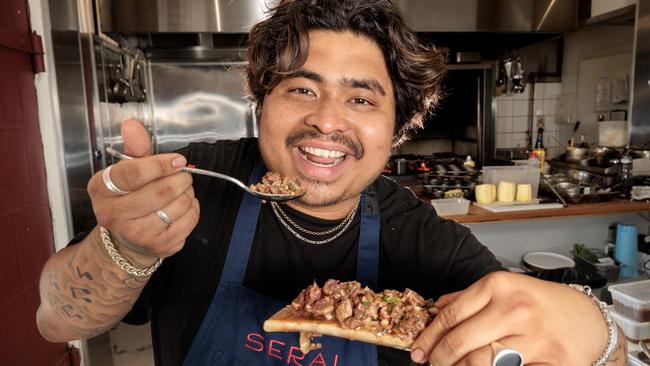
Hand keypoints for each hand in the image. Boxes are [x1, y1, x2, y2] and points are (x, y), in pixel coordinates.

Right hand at [87, 119, 199, 261]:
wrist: (127, 239)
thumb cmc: (130, 197)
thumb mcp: (126, 170)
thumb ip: (134, 148)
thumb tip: (132, 125)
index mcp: (102, 189)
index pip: (134, 174)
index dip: (161, 164)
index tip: (178, 160)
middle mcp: (114, 214)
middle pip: (160, 191)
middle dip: (180, 178)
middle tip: (183, 173)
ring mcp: (137, 234)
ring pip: (178, 205)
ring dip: (187, 192)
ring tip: (181, 189)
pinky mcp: (159, 246)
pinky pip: (189, 220)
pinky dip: (193, 208)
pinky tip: (183, 206)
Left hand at [410, 271, 608, 364]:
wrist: (589, 319)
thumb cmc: (542, 303)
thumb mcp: (505, 288)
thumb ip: (467, 298)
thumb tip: (435, 309)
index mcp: (499, 286)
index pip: (450, 315)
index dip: (429, 337)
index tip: (419, 350)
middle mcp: (514, 309)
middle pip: (460, 341)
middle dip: (440, 358)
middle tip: (433, 364)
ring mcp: (533, 337)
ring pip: (479, 362)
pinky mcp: (550, 362)